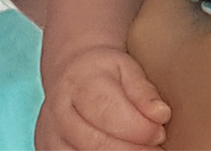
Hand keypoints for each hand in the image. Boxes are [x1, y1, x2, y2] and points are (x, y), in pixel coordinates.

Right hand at [35, 45, 170, 149]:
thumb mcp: (128, 68)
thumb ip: (144, 91)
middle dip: (131, 150)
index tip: (160, 132)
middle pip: (94, 143)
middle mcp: (59, 112)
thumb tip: (161, 115)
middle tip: (156, 149)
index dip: (138, 128)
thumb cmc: (105, 70)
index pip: (108, 112)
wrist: (72, 72)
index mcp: (80, 83)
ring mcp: (49, 135)